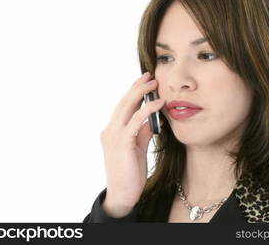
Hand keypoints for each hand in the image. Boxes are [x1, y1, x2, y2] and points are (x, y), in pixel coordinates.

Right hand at [100, 72, 164, 215]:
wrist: (123, 194)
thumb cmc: (130, 172)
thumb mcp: (138, 148)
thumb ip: (142, 132)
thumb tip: (152, 119)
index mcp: (112, 131)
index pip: (122, 106)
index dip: (133, 92)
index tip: (144, 81)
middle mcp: (110, 130)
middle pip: (123, 102)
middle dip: (136, 87)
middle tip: (149, 75)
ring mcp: (114, 136)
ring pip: (126, 107)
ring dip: (141, 93)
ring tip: (154, 83)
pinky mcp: (123, 143)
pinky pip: (136, 121)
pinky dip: (147, 110)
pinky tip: (158, 103)